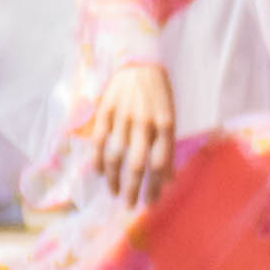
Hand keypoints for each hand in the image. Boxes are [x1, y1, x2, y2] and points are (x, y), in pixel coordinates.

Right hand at [80, 63, 178, 203]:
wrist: (138, 64)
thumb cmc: (158, 94)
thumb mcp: (171, 118)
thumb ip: (167, 147)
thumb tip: (168, 179)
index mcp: (165, 124)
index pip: (161, 163)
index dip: (156, 186)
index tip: (151, 202)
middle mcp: (144, 123)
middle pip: (138, 164)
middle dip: (133, 189)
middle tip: (130, 205)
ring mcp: (123, 117)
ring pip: (115, 155)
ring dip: (114, 178)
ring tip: (114, 193)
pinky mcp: (105, 112)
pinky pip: (99, 141)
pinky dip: (98, 159)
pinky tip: (100, 173)